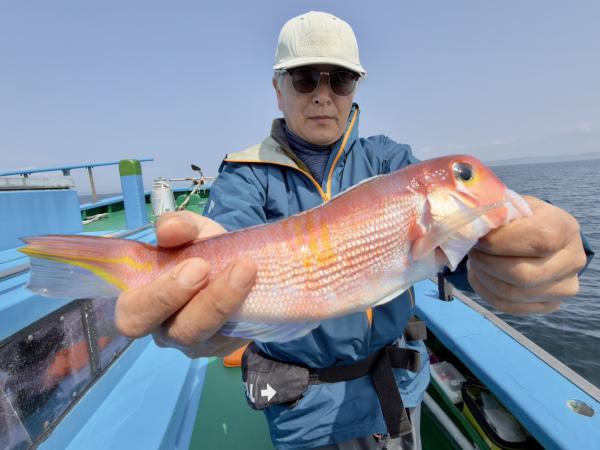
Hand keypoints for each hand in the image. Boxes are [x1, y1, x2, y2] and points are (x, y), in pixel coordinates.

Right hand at [114, 211, 256, 356]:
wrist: (237, 264)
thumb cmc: (202, 250)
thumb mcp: (192, 230)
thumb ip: (179, 226)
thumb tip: (168, 230)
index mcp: (141, 301)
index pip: (132, 313)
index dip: (158, 295)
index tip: (194, 264)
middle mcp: (163, 329)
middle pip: (174, 331)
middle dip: (198, 302)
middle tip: (209, 268)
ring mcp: (194, 343)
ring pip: (205, 336)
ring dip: (225, 302)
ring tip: (246, 269)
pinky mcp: (221, 347)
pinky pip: (231, 337)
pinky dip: (245, 311)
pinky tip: (257, 287)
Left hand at [467, 196, 586, 314]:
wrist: (540, 237)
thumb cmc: (522, 219)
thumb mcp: (512, 206)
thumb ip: (495, 213)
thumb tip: (470, 229)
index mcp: (565, 228)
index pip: (538, 239)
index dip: (501, 242)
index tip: (479, 237)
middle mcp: (573, 260)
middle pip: (524, 275)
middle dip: (487, 264)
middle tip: (472, 251)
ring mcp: (564, 287)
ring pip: (513, 294)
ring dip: (484, 278)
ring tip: (475, 262)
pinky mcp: (549, 305)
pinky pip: (509, 306)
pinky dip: (485, 291)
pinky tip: (479, 275)